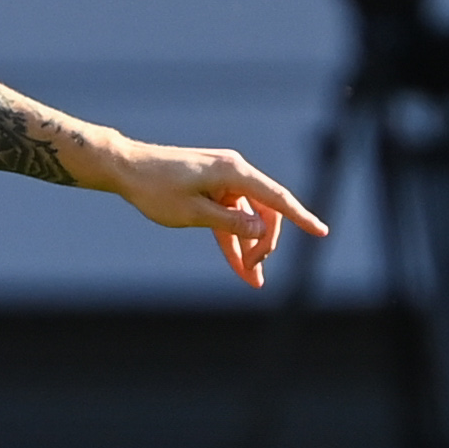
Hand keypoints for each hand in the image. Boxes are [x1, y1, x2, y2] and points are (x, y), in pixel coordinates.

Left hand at [83, 140, 328, 289]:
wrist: (127, 169)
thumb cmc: (157, 188)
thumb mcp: (194, 213)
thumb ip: (231, 224)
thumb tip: (263, 231)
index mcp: (234, 172)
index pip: (276, 198)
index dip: (301, 217)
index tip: (321, 232)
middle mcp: (234, 173)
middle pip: (265, 211)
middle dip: (264, 243)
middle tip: (255, 271)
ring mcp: (223, 182)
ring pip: (248, 218)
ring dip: (249, 247)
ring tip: (253, 279)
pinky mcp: (211, 190)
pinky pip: (230, 218)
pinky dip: (233, 240)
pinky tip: (240, 266)